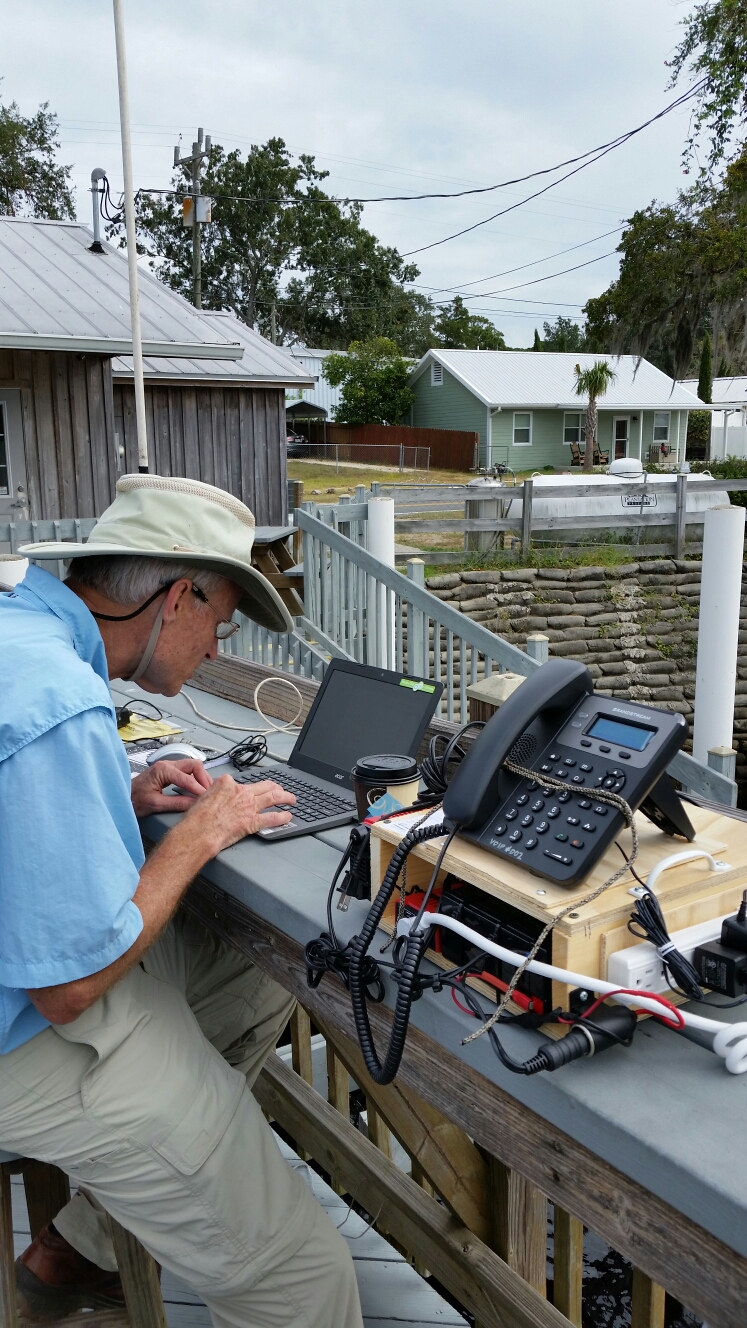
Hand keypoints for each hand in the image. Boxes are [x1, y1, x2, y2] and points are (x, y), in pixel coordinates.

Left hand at [131, 758, 212, 816]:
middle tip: (210, 792)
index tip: (206, 798)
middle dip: (204, 778)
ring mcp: (168, 766)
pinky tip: (198, 788)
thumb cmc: (133, 799)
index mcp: (162, 770)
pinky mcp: (169, 771)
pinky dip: (196, 778)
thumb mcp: (155, 804)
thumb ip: (176, 803)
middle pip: (194, 765)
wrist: (121, 796)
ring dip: (201, 778)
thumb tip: (194, 804)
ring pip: (193, 766)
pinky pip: (188, 771)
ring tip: (206, 791)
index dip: (199, 789)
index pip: (187, 778)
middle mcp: (167, 764)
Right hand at [181, 773, 295, 855]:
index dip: (247, 787)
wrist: (199, 831)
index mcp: (227, 783)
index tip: (249, 790)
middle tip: (280, 789)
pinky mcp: (252, 821)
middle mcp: (241, 792)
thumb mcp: (203, 796)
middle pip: (264, 785)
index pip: (242, 782)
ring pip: (274, 797)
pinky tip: (287, 816)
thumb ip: (214, 793)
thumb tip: (217, 797)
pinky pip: (272, 818)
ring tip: (291, 799)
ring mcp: (249, 806)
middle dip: (275, 786)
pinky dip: (282, 817)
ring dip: (286, 797)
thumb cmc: (197, 818)